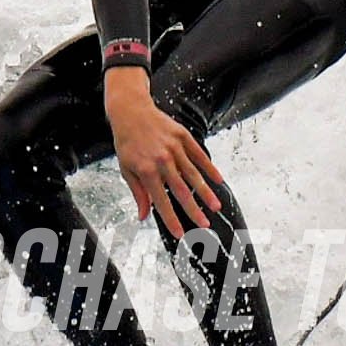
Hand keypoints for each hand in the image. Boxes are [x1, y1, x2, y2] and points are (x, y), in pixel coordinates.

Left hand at [104, 67, 224, 232]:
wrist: (130, 111)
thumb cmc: (127, 143)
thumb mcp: (126, 169)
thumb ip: (138, 193)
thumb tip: (143, 216)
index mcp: (146, 170)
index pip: (160, 201)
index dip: (171, 219)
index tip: (180, 233)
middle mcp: (162, 160)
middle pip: (181, 190)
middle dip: (193, 210)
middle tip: (204, 225)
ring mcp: (174, 147)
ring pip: (193, 174)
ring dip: (206, 192)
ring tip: (216, 207)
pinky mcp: (183, 136)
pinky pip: (199, 155)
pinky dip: (209, 168)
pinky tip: (218, 180)